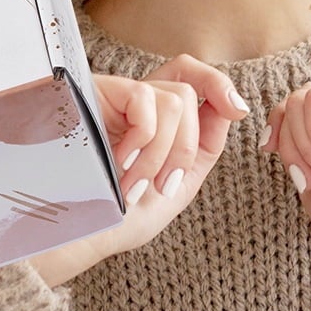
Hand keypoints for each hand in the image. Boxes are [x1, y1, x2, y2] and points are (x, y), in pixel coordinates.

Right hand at [32, 59, 247, 287]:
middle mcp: (135, 102)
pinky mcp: (97, 92)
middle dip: (188, 144)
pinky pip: (147, 103)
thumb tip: (229, 108)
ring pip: (175, 101)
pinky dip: (145, 142)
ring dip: (164, 154)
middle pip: (188, 84)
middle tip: (164, 187)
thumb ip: (200, 150)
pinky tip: (121, 165)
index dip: (218, 84)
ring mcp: (115, 95)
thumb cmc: (115, 219)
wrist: (72, 235)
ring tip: (134, 186)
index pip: (190, 75)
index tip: (238, 111)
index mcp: (155, 120)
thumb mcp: (172, 188)